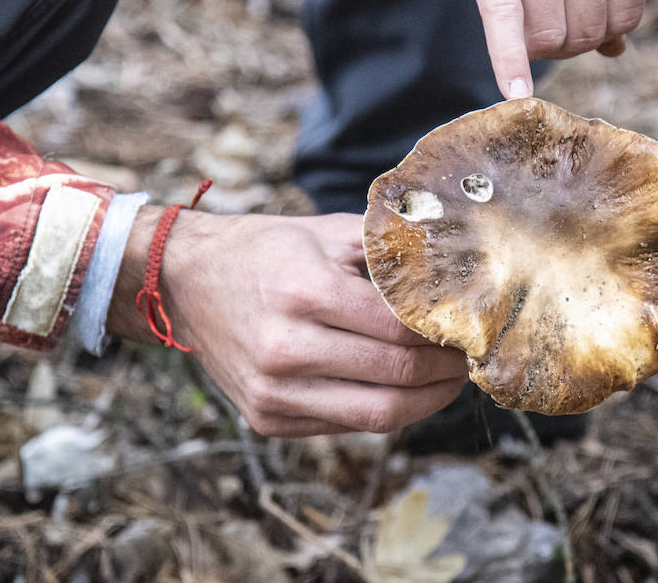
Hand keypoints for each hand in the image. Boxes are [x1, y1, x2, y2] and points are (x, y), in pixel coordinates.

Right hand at [109, 210, 467, 436]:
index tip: (470, 329)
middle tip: (468, 357)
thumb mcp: (327, 232)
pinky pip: (345, 425)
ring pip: (376, 414)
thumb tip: (454, 272)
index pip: (399, 331)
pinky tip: (403, 390)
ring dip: (425, 401)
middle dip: (445, 371)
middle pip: (395, 377)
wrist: (187, 282)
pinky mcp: (266, 419)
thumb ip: (388, 251)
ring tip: (448, 379)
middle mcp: (284, 348)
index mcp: (304, 292)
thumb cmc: (268, 250)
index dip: (445, 335)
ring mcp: (272, 391)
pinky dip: (384, 411)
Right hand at [387, 0, 648, 98]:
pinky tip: (512, 93)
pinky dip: (509, 62)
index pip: (624, 17)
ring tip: (516, 15)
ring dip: (532, 46)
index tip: (569, 16)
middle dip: (562, 42)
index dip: (595, 32)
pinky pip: (505, 20)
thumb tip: (619, 49)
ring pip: (548, 35)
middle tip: (536, 17)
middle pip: (585, 32)